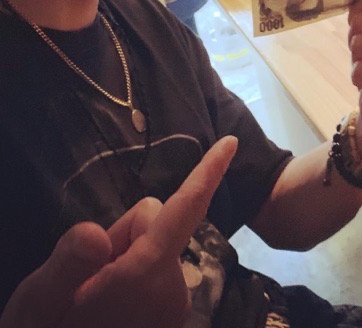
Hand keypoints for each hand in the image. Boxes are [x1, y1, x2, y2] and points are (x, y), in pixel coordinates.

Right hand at [0, 136, 237, 327]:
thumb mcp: (39, 303)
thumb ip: (68, 262)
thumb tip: (96, 233)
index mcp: (149, 273)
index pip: (186, 207)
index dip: (209, 171)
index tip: (231, 141)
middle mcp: (174, 286)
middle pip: (155, 222)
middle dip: (123, 235)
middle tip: (87, 276)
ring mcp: (176, 303)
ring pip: (153, 246)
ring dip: (125, 260)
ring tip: (95, 296)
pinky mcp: (173, 314)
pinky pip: (156, 270)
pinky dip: (134, 277)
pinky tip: (110, 304)